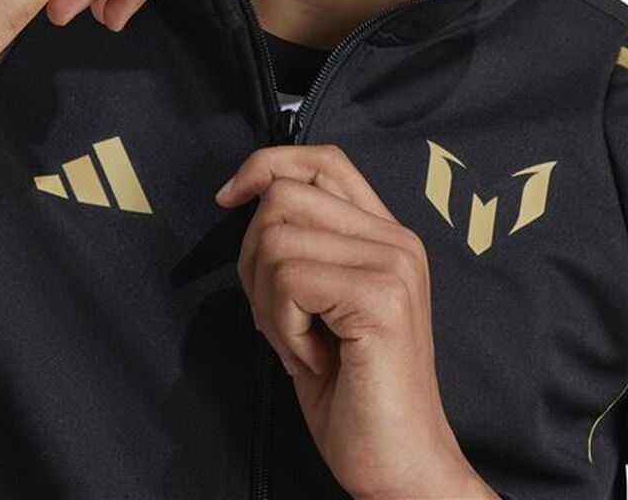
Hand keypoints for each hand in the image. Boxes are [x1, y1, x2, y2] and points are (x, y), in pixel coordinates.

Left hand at [215, 144, 498, 499]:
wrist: (400, 467)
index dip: (265, 166)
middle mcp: (396, 239)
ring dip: (267, 301)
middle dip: (253, 258)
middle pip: (283, 194)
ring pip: (276, 238)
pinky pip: (288, 280)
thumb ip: (302, 247)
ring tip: (300, 342)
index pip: (322, 160)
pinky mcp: (380, 297)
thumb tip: (248, 200)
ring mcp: (392, 264)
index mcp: (386, 236)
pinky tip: (312, 358)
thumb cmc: (353, 394)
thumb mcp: (319, 305)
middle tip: (278, 317)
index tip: (228, 198)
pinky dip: (280, 326)